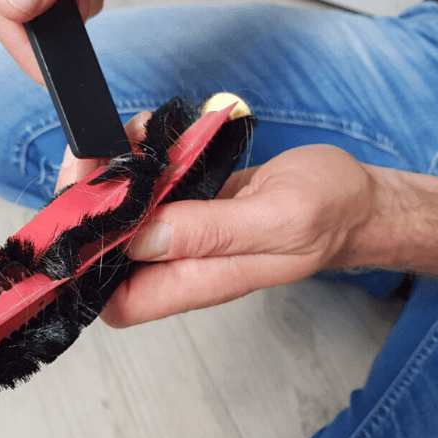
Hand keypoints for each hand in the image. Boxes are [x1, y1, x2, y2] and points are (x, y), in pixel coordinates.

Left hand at [57, 131, 378, 327]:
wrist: (354, 198)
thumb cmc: (330, 213)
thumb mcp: (277, 221)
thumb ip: (209, 234)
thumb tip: (141, 238)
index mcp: (200, 280)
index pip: (118, 302)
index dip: (86, 267)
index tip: (82, 211)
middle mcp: (184, 262)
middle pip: (108, 252)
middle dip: (89, 203)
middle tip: (95, 157)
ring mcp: (185, 233)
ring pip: (123, 215)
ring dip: (113, 174)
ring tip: (128, 137)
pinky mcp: (191, 206)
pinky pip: (148, 189)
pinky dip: (139, 160)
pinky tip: (150, 135)